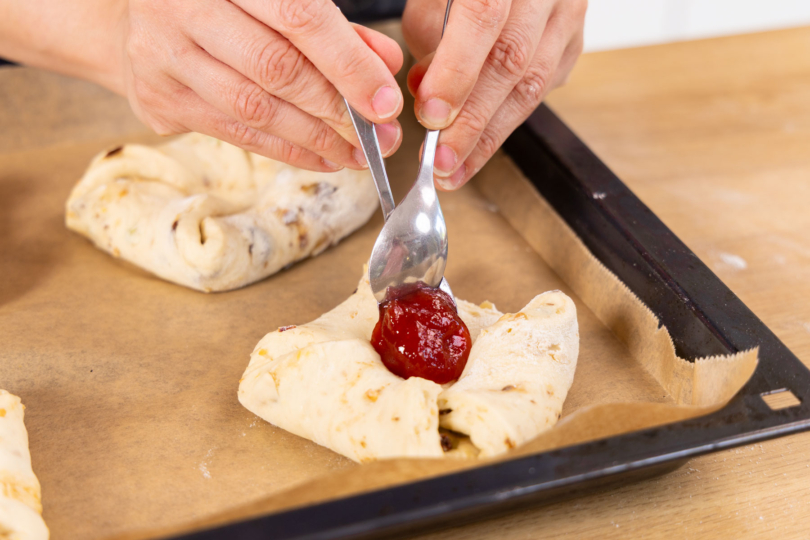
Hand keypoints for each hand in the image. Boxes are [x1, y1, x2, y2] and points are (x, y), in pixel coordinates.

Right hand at [121, 0, 405, 170]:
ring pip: (254, 109)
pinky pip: (234, 134)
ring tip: (358, 155)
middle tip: (379, 138)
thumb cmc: (225, 1)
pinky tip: (322, 157)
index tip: (385, 101)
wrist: (136, 13)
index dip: (347, 63)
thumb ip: (332, 26)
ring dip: (315, 139)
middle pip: (275, 69)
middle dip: (337, 111)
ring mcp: (163, 56)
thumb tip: (384, 65)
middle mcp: (184, 8)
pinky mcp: (159, 99)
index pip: (298, 17)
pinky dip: (286, 150)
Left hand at [402, 0, 585, 188]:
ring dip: (489, 135)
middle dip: (472, 121)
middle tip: (440, 160)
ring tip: (456, 168)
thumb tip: (431, 103)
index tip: (432, 117)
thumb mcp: (433, 0)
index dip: (457, 72)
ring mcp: (568, 14)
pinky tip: (480, 145)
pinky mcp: (574, 41)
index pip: (484, 19)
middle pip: (513, 62)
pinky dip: (506, 121)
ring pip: (533, 84)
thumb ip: (430, 46)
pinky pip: (542, 89)